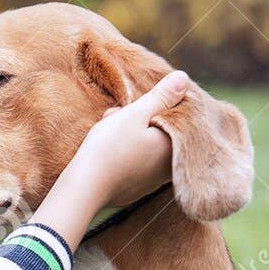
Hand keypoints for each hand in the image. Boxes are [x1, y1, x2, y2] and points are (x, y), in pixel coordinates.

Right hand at [33, 69, 189, 250]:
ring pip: (145, 148)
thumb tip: (184, 79)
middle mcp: (168, 168)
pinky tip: (105, 151)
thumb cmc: (110, 148)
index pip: (176, 118)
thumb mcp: (135, 114)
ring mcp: (151, 182)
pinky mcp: (135, 190)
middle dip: (139, 120)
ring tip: (107, 130)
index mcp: (174, 148)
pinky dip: (123, 154)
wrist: (84, 189)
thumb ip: (161, 96)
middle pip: (159, 133)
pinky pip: (134, 164)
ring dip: (129, 135)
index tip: (137, 103)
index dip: (155, 105)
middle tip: (115, 115)